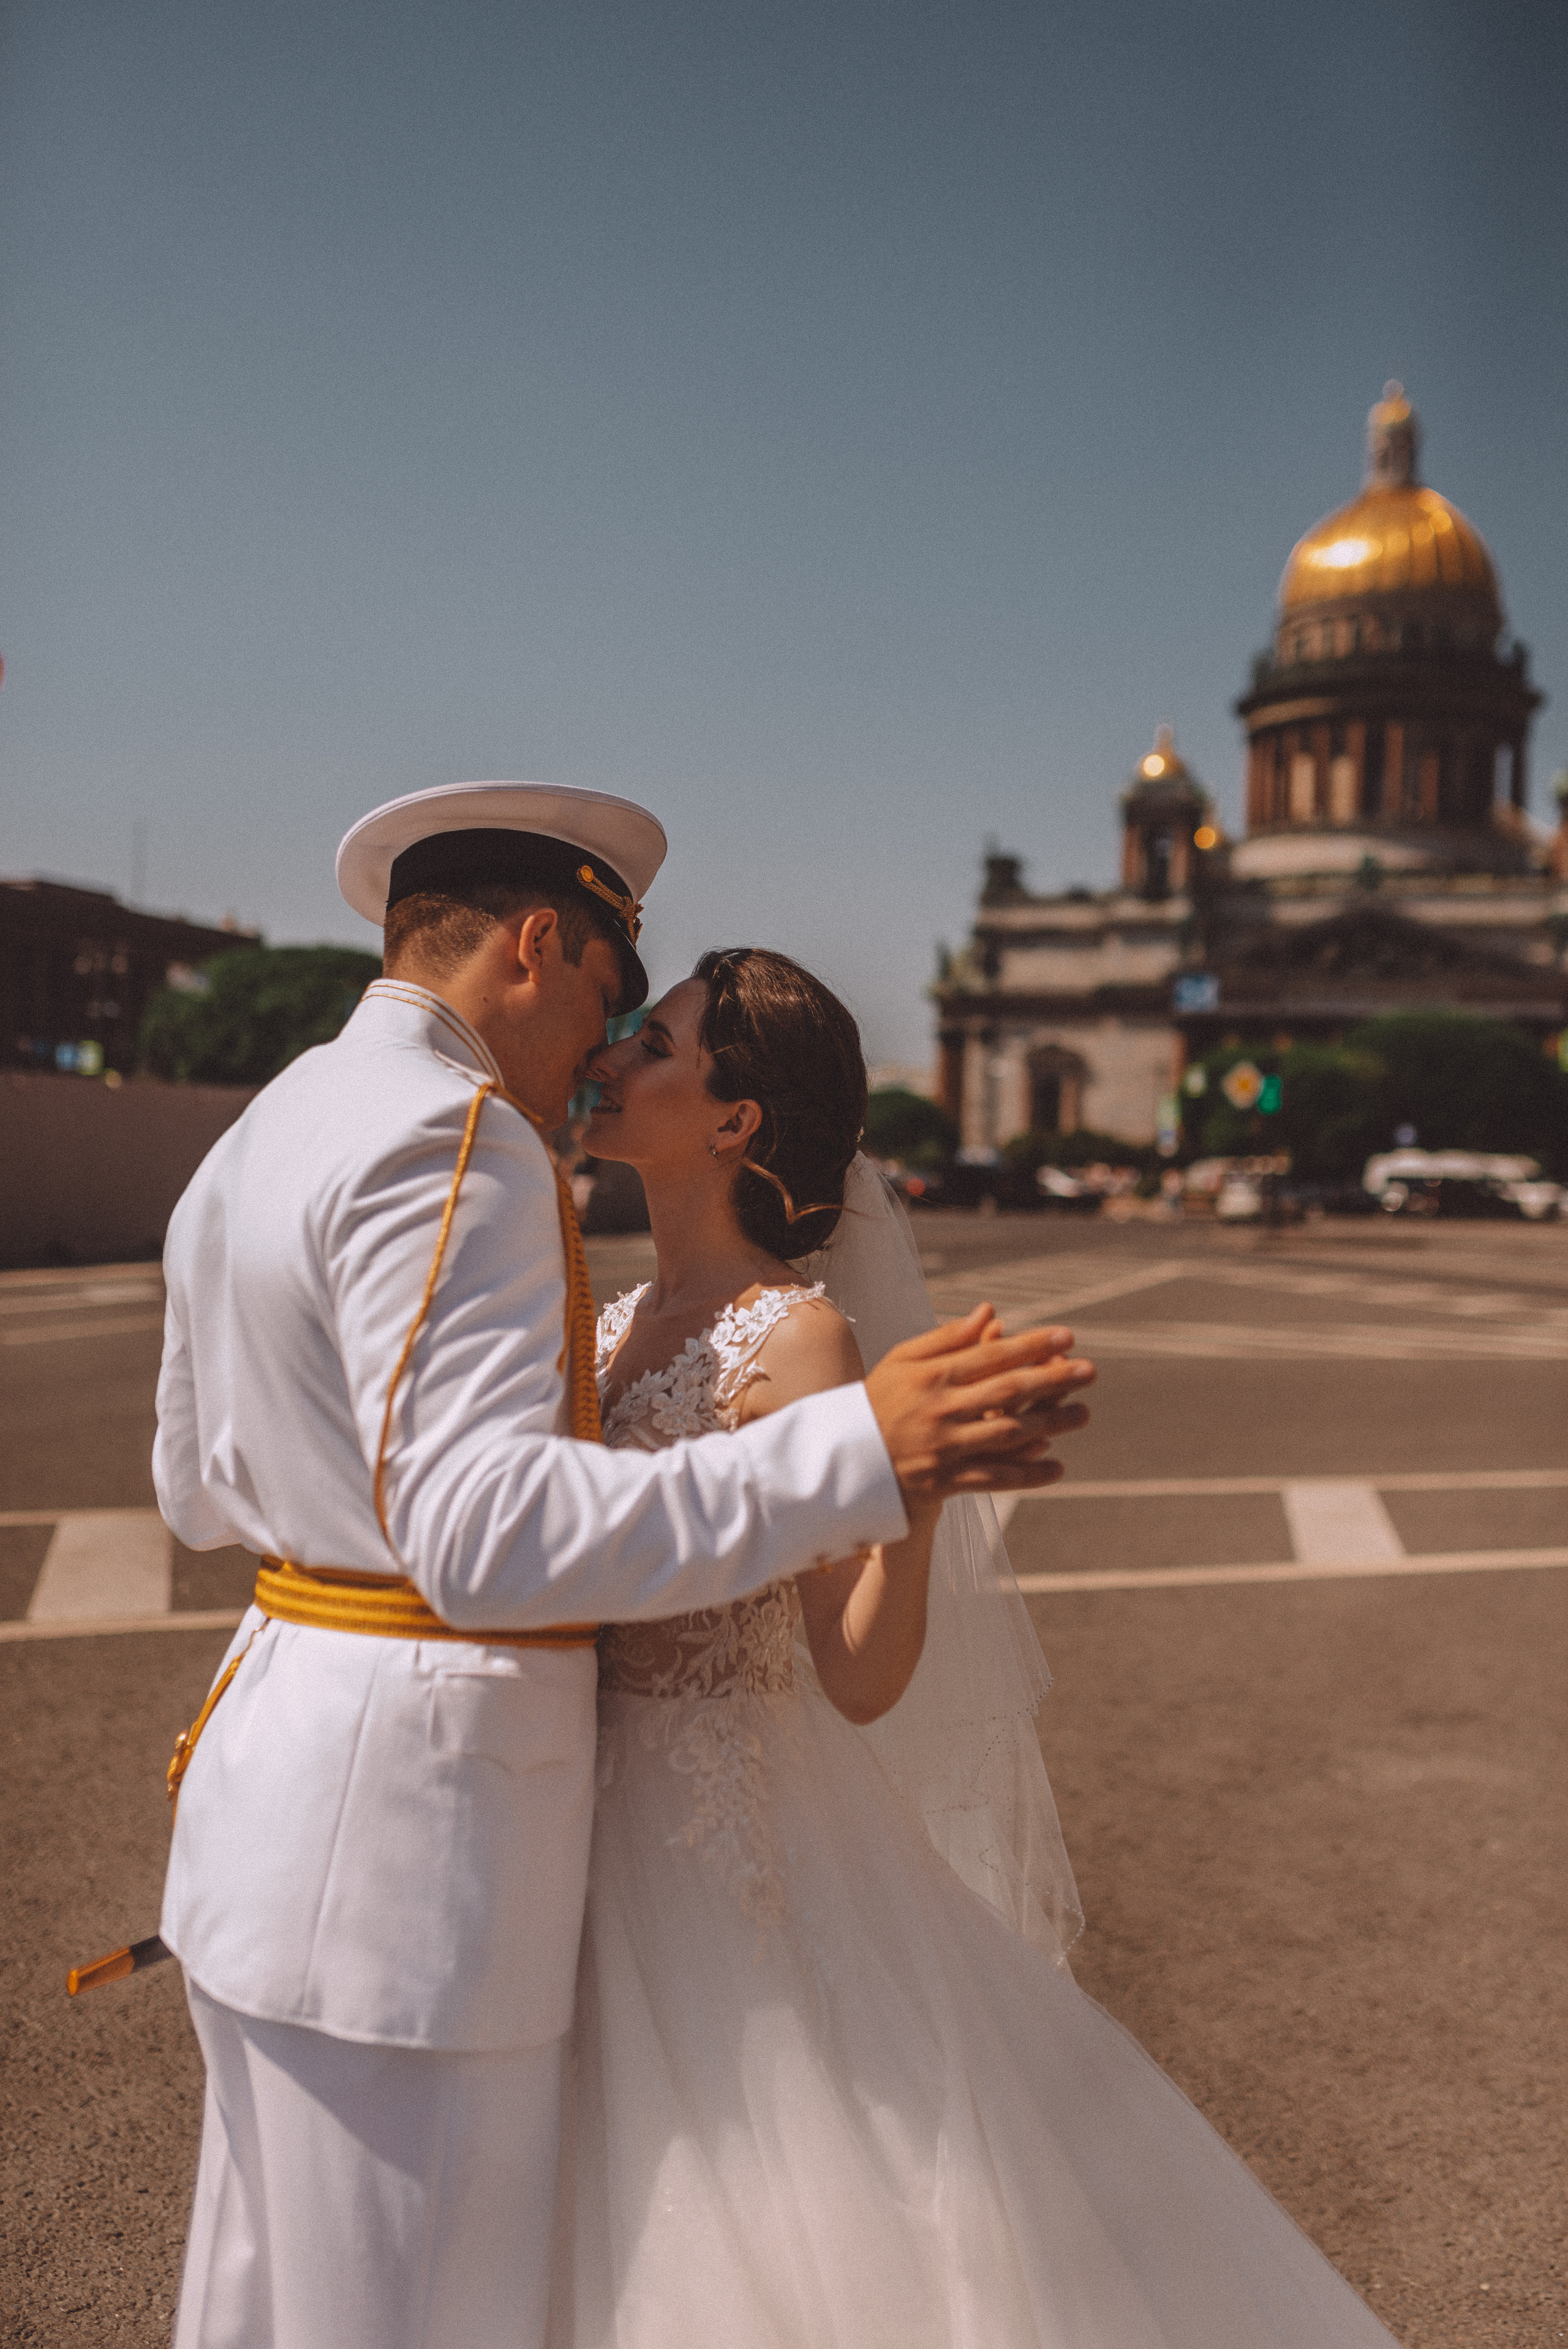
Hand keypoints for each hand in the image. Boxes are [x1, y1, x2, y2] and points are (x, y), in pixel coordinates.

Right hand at [864, 1305, 1093, 1503]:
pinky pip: (993, 1478)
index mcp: (932, 1375)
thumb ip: (947, 1337)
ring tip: (1084, 1414)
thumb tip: (990, 1312)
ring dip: (1051, 1424)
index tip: (1068, 1336)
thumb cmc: (877, 1400)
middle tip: (1090, 1371)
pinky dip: (1027, 1474)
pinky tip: (1058, 1466)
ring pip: (1008, 1433)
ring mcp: (945, 1447)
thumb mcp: (903, 1360)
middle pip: (1007, 1391)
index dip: (1032, 1345)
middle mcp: (941, 1409)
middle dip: (1053, 1380)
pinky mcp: (945, 1481)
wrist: (843, 1459)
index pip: (992, 1355)